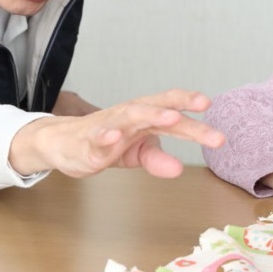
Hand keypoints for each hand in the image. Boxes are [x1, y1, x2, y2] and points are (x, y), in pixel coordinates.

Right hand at [9, 89, 224, 179]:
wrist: (63, 144)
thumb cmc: (106, 142)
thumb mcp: (136, 153)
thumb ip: (157, 159)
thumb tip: (179, 169)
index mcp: (144, 116)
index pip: (169, 105)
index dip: (188, 102)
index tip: (209, 104)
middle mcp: (129, 115)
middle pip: (157, 109)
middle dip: (180, 110)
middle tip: (204, 110)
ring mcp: (109, 126)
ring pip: (130, 116)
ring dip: (151, 114)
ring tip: (172, 116)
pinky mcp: (88, 142)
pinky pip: (97, 137)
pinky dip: (106, 135)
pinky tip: (115, 136)